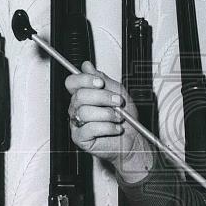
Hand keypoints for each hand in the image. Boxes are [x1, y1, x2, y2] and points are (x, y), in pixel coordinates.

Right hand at [64, 61, 152, 182]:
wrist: (133, 139)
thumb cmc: (125, 118)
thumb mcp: (117, 92)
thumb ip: (102, 78)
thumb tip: (86, 66)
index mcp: (84, 95)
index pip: (72, 82)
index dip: (84, 80)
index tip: (100, 82)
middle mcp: (78, 108)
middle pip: (79, 96)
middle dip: (103, 97)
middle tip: (117, 102)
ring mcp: (77, 123)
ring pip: (85, 112)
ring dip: (108, 114)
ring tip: (119, 118)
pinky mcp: (80, 138)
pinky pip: (90, 128)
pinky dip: (107, 127)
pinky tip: (115, 128)